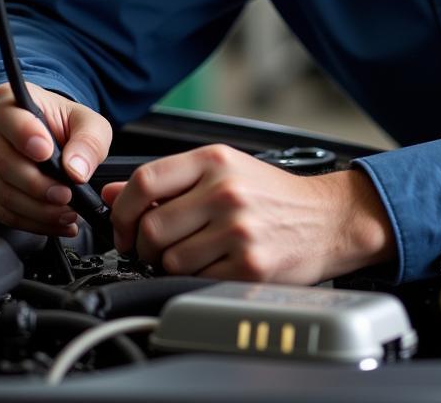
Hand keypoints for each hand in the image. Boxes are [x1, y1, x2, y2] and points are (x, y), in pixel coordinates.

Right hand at [0, 82, 111, 236]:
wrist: (46, 139)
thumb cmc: (62, 125)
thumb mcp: (87, 122)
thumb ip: (88, 140)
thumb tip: (76, 169)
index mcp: (6, 101)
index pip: (9, 117)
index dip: (26, 135)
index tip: (47, 152)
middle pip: (3, 164)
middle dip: (39, 185)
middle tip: (66, 195)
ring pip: (1, 194)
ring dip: (38, 210)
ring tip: (66, 212)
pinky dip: (30, 223)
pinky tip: (54, 221)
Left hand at [102, 144, 395, 282]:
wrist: (328, 218)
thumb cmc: (276, 196)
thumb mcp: (226, 171)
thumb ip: (169, 180)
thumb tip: (112, 195)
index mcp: (216, 160)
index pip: (144, 181)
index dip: (122, 211)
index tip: (124, 226)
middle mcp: (226, 191)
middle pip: (151, 227)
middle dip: (145, 246)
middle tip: (159, 248)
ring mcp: (238, 229)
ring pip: (168, 260)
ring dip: (172, 265)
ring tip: (197, 254)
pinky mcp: (248, 265)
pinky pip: (195, 280)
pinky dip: (198, 279)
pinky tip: (218, 265)